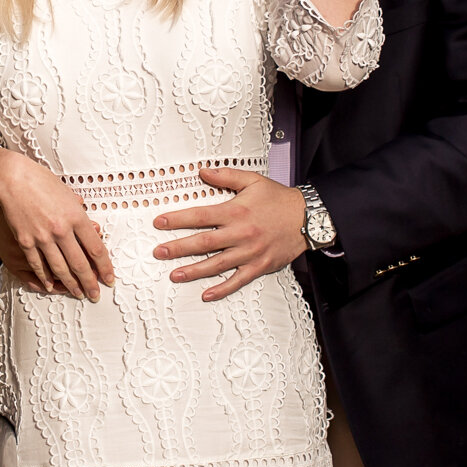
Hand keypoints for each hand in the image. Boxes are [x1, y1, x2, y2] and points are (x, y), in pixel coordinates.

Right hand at [0, 149, 115, 301]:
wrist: (11, 179)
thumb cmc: (41, 182)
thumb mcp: (68, 194)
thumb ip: (80, 214)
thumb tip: (93, 230)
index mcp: (76, 216)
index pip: (96, 249)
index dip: (105, 267)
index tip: (109, 279)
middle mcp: (61, 230)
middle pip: (80, 263)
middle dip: (90, 283)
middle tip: (96, 295)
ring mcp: (42, 237)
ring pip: (60, 268)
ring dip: (71, 284)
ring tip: (78, 294)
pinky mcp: (25, 241)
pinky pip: (39, 264)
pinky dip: (46, 278)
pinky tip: (52, 286)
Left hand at [152, 166, 308, 301]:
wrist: (308, 217)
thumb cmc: (278, 199)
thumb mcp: (253, 180)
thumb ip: (226, 175)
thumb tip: (202, 172)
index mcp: (236, 211)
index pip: (200, 215)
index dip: (178, 219)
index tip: (159, 222)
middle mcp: (241, 233)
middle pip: (204, 242)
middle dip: (178, 248)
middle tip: (158, 252)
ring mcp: (250, 252)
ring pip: (217, 264)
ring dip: (194, 271)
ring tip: (174, 275)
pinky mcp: (260, 266)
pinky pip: (238, 280)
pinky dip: (222, 289)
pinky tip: (206, 294)